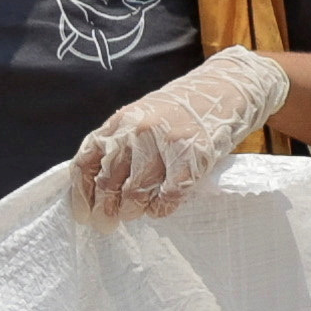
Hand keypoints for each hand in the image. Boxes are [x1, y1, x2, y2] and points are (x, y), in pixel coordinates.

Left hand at [73, 47, 292, 219]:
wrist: (229, 86)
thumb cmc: (182, 109)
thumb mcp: (142, 117)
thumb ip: (120, 143)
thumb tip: (95, 188)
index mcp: (121, 121)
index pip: (87, 162)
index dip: (81, 193)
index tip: (82, 214)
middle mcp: (139, 130)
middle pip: (109, 181)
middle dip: (104, 209)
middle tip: (105, 224)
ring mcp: (166, 142)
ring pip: (136, 191)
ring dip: (132, 211)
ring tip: (133, 215)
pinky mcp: (194, 156)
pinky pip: (169, 194)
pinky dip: (161, 208)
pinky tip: (159, 209)